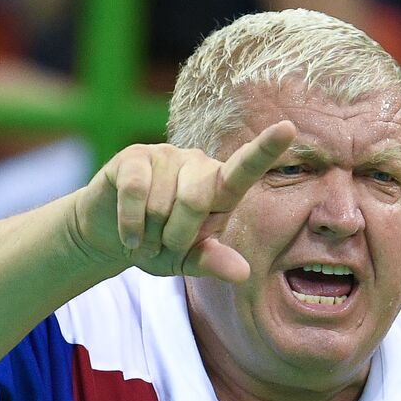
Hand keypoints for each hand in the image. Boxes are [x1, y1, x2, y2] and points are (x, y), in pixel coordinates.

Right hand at [71, 121, 296, 282]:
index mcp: (221, 188)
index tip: (289, 128)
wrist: (111, 238)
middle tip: (165, 246)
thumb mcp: (188, 262)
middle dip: (177, 236)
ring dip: (151, 233)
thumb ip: (212, 262)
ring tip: (146, 236)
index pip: (247, 168)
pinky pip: (136, 191)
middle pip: (196, 200)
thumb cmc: (159, 246)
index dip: (267, 148)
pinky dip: (131, 223)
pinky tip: (129, 235)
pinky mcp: (133, 157)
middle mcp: (197, 164)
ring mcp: (165, 156)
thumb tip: (242, 272)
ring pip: (162, 203)